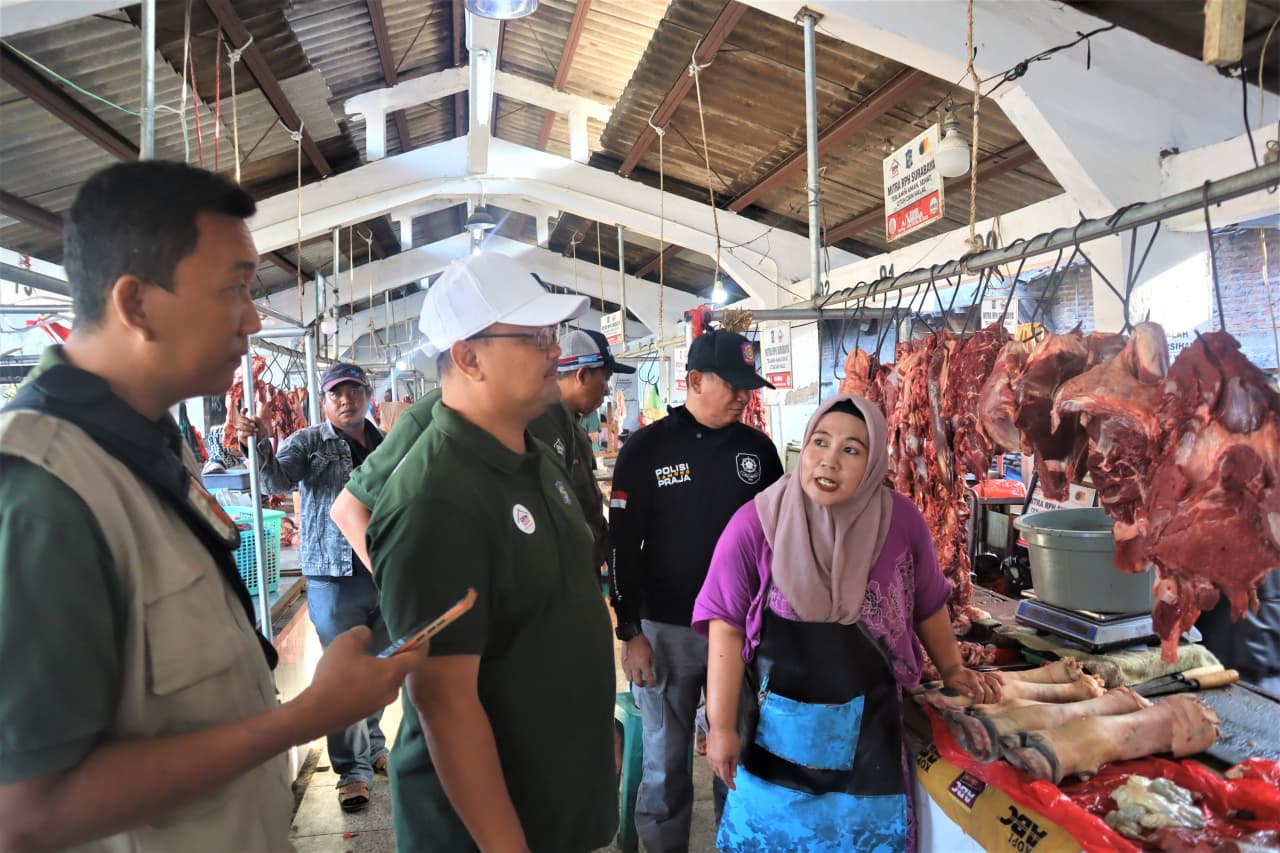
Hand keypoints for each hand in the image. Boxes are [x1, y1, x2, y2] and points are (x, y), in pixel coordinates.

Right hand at [231, 409, 267, 445]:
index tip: (247, 409)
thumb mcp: (263, 427)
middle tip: (253, 424)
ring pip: (241, 426)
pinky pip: (242, 433)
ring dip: (249, 428)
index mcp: (248, 420)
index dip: (243, 411)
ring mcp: (241, 430)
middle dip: (246, 420)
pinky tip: (254, 434)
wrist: (261, 444)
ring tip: (256, 430)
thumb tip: (253, 416)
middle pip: (240, 419)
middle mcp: (243, 424)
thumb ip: (259, 422)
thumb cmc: (262, 434)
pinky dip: (249, 433)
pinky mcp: (241, 436)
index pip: (242, 414)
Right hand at [292, 626, 425, 741]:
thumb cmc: (335, 676)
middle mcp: (391, 690)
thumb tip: (368, 636)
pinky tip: (352, 678)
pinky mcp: (366, 712)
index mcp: (392, 673)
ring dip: (380, 670)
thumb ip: (362, 634)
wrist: (316, 713)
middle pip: (402, 670)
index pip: (417, 657)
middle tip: (387, 646)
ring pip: (386, 682)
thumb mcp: (346, 643)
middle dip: (397, 657)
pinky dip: (370, 682)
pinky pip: (374, 692)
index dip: (422, 645)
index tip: (422, 636)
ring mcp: (379, 704)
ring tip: (363, 661)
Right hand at [621, 635, 655, 686]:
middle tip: (645, 682)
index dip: (652, 684)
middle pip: (637, 682)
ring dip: (634, 679)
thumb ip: (650, 663)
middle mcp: (634, 666)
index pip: (649, 678)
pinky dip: (629, 673)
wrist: (632, 636)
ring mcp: (627, 665)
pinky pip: (625, 672)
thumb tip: (649, 669)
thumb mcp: (651, 653)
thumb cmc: (643, 643)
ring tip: (637, 676)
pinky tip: (632, 670)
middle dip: (642, 684)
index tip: (653, 686)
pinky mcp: (623, 662)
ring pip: (629, 679)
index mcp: (643, 663)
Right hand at [706, 727, 739, 789]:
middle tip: (731, 780)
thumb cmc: (730, 738)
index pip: (725, 777)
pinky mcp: (708, 750)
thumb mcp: (735, 753)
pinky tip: (719, 763)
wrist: (720, 726)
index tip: (734, 788)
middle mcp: (713, 761)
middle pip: (718, 774)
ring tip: (726, 773)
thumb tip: (733, 775)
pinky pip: (711, 762)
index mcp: (721, 763)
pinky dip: (716, 766)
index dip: (729, 783)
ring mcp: (709, 755)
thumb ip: (733, 765)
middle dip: (725, 778)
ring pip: (714, 768)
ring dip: (720, 772)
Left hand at [941, 664, 1003, 704]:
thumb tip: (972, 695)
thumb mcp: (952, 684)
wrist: (951, 668)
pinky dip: (1000, 678)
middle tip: (988, 707)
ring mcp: (982, 675)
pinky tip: (1004, 683)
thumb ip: (962, 689)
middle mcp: (978, 676)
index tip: (977, 706)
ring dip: (998, 691)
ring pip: (994, 682)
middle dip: (989, 699)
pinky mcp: (983, 674)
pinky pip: (994, 675)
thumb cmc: (951, 678)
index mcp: (970, 679)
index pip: (980, 692)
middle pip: (988, 689)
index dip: (980, 700)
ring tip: (1000, 700)